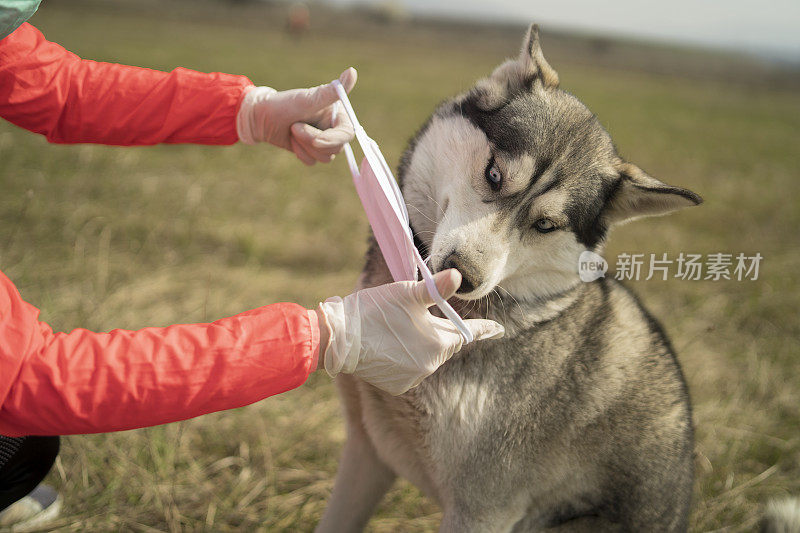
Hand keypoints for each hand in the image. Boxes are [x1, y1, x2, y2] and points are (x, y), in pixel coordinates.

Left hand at [236, 68, 356, 164]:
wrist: (260, 117)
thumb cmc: (284, 104)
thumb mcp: (308, 99)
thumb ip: (332, 92)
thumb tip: (353, 71)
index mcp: (337, 114)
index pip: (347, 134)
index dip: (332, 139)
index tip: (316, 139)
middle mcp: (333, 128)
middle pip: (336, 148)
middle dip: (311, 140)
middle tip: (294, 127)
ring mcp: (323, 141)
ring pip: (325, 157)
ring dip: (304, 146)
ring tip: (292, 131)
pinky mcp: (312, 152)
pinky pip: (312, 162)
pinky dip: (299, 153)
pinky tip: (291, 141)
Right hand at [316, 270, 504, 394]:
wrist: (339, 339)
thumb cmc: (375, 311)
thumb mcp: (406, 294)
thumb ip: (436, 289)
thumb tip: (459, 275)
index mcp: (439, 343)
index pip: (469, 333)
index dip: (484, 329)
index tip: (500, 330)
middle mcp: (430, 366)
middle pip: (443, 343)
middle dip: (437, 329)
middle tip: (416, 314)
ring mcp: (413, 378)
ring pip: (426, 355)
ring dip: (419, 343)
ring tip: (395, 328)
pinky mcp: (396, 386)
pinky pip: (409, 368)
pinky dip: (404, 357)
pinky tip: (388, 345)